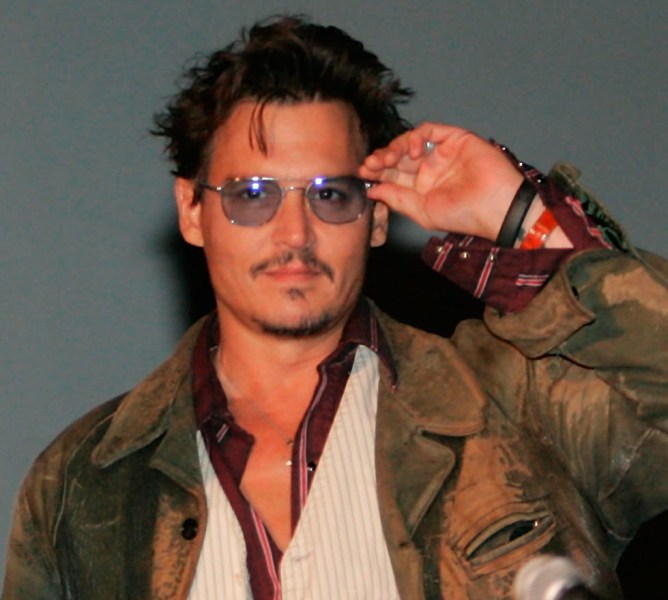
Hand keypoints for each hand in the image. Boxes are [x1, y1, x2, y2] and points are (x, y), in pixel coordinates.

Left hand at [359, 123, 524, 239]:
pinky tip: (411, 151)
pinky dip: (415, 136)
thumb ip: (397, 199)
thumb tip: (371, 190)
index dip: (377, 172)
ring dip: (394, 147)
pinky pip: (429, 130)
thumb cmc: (463, 215)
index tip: (363, 174)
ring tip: (387, 159)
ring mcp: (442, 152)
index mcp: (421, 188)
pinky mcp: (455, 139)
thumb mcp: (422, 212)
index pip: (393, 175)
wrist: (496, 206)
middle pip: (398, 157)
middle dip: (381, 159)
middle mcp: (430, 168)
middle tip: (369, 165)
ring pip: (410, 141)